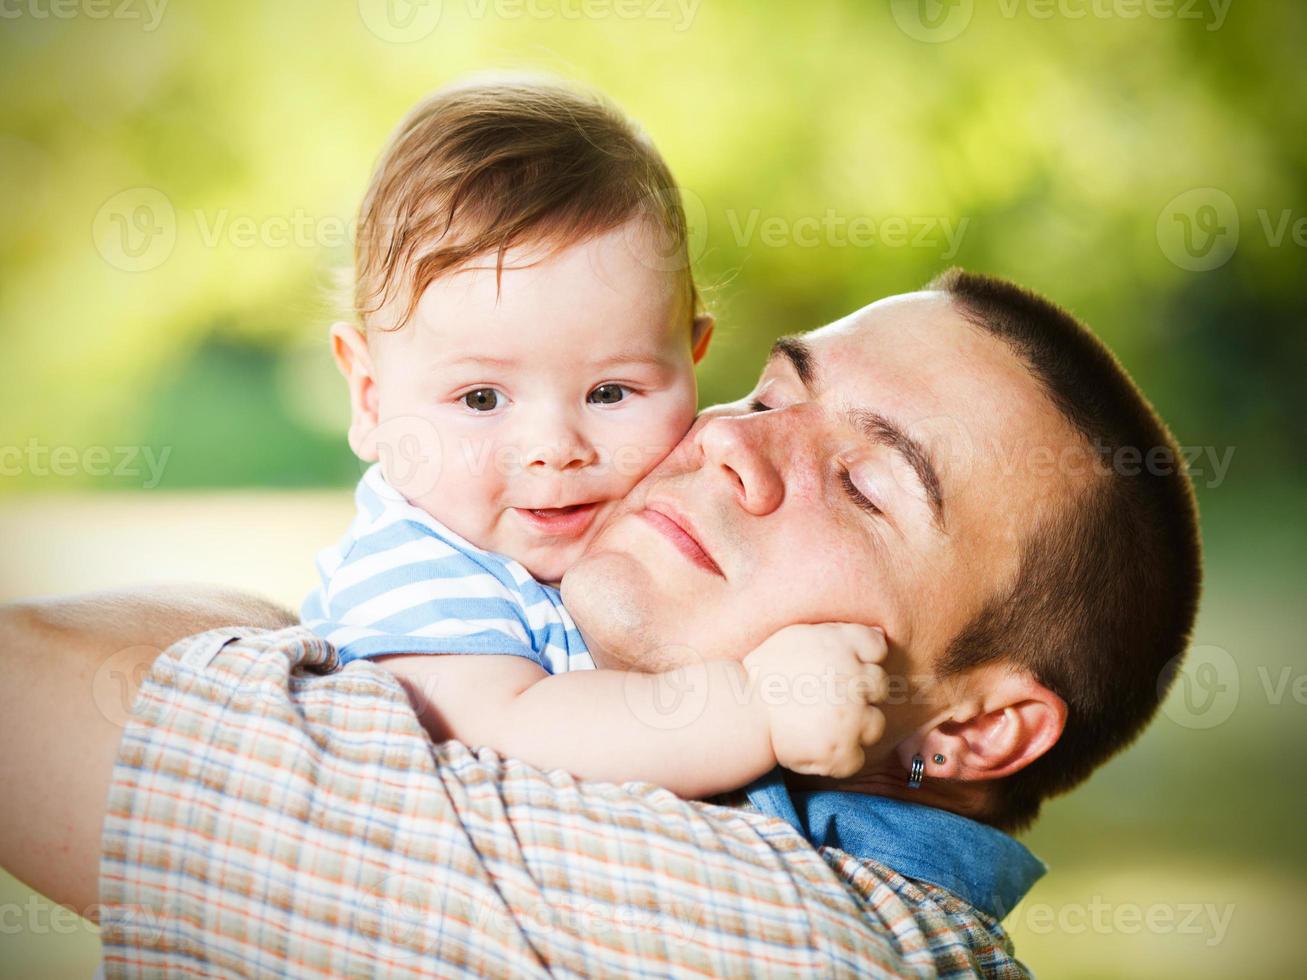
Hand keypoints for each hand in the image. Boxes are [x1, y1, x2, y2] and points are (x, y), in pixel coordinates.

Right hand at [743, 623, 888, 778]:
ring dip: (855, 728)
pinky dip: (840, 758)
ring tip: (823, 726)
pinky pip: (856, 758)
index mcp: (841, 645)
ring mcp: (850, 717)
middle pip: (880, 686)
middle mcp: (852, 679)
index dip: (863, 660)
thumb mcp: (798, 637)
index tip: (842, 670)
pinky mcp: (841, 750)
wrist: (740, 711)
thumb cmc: (764, 674)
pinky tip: (818, 748)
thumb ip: (839, 634)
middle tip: (828, 702)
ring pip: (875, 724)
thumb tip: (881, 636)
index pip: (877, 649)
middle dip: (860, 694)